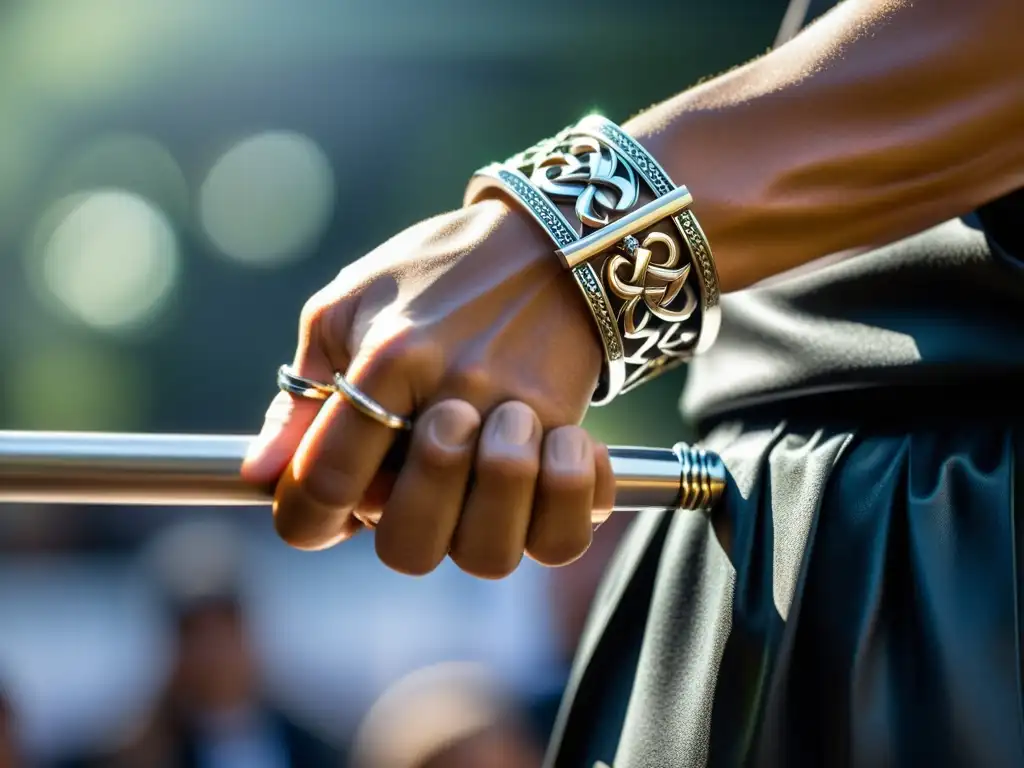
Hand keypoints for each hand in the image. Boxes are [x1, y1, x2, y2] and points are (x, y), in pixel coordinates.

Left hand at [241, 199, 615, 577]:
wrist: (549, 239)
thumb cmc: (436, 271)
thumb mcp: (347, 308)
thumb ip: (302, 397)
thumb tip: (259, 475)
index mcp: (386, 361)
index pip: (324, 484)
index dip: (305, 516)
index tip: (317, 510)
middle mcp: (454, 397)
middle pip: (408, 547)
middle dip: (395, 519)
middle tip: (414, 458)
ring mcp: (519, 419)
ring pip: (488, 554)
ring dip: (472, 519)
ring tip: (482, 452)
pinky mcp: (570, 430)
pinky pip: (567, 527)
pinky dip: (553, 512)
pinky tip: (539, 466)